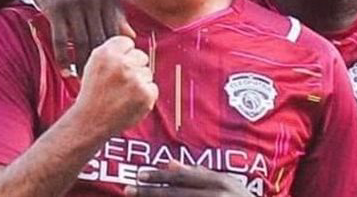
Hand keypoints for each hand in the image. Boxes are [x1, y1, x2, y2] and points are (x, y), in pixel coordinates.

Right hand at [20, 0, 134, 73]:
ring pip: (82, 42)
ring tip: (83, 81)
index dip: (117, 54)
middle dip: (102, 63)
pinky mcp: (56, 9)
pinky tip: (65, 71)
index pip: (115, 31)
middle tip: (102, 82)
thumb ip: (115, 12)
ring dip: (82, 65)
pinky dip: (64, 58)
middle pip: (100, 39)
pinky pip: (62, 40)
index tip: (117, 70)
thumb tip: (132, 37)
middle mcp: (93, 0)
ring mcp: (74, 4)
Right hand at [74, 36, 156, 135]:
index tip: (117, 66)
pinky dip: (145, 96)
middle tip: (120, 83)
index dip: (124, 55)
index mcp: (106, 53)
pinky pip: (153, 88)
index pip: (127, 42)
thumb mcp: (94, 64)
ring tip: (123, 94)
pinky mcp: (145, 94)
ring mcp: (135, 79)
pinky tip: (130, 101)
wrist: (90, 122)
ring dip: (139, 82)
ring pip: (147, 72)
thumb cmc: (93, 94)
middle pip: (141, 56)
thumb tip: (131, 34)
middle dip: (134, 68)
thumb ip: (112, 50)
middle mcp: (121, 64)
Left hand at [125, 161, 251, 196]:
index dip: (159, 177)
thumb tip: (169, 163)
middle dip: (150, 192)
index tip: (139, 176)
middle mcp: (216, 196)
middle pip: (176, 194)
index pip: (183, 178)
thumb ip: (200, 173)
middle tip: (128, 190)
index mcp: (219, 182)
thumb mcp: (227, 183)